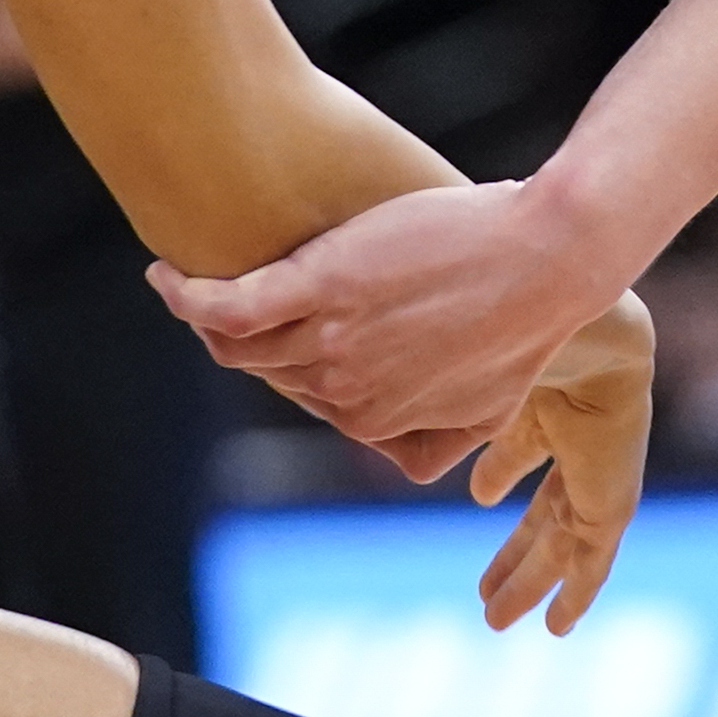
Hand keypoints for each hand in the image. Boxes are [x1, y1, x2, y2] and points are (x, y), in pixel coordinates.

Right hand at [153, 178, 621, 449]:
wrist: (550, 258)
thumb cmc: (524, 320)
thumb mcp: (485, 405)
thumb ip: (437, 437)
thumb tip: (409, 458)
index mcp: (377, 420)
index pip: (306, 398)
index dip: (290, 366)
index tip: (282, 333)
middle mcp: (343, 388)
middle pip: (267, 368)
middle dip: (246, 341)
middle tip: (232, 300)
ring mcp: (328, 337)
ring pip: (236, 341)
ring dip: (204, 318)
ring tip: (192, 286)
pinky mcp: (318, 282)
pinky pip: (228, 303)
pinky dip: (187, 294)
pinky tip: (166, 276)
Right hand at [452, 296, 646, 634]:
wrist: (588, 348)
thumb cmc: (520, 349)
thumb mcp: (464, 397)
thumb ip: (433, 430)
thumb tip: (387, 445)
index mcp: (541, 402)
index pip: (520, 447)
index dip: (498, 472)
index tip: (481, 495)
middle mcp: (573, 440)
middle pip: (544, 509)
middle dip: (514, 548)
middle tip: (485, 588)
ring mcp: (596, 474)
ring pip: (561, 541)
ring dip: (527, 578)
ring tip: (493, 616)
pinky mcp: (613, 505)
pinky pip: (594, 560)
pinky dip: (577, 593)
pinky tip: (556, 627)